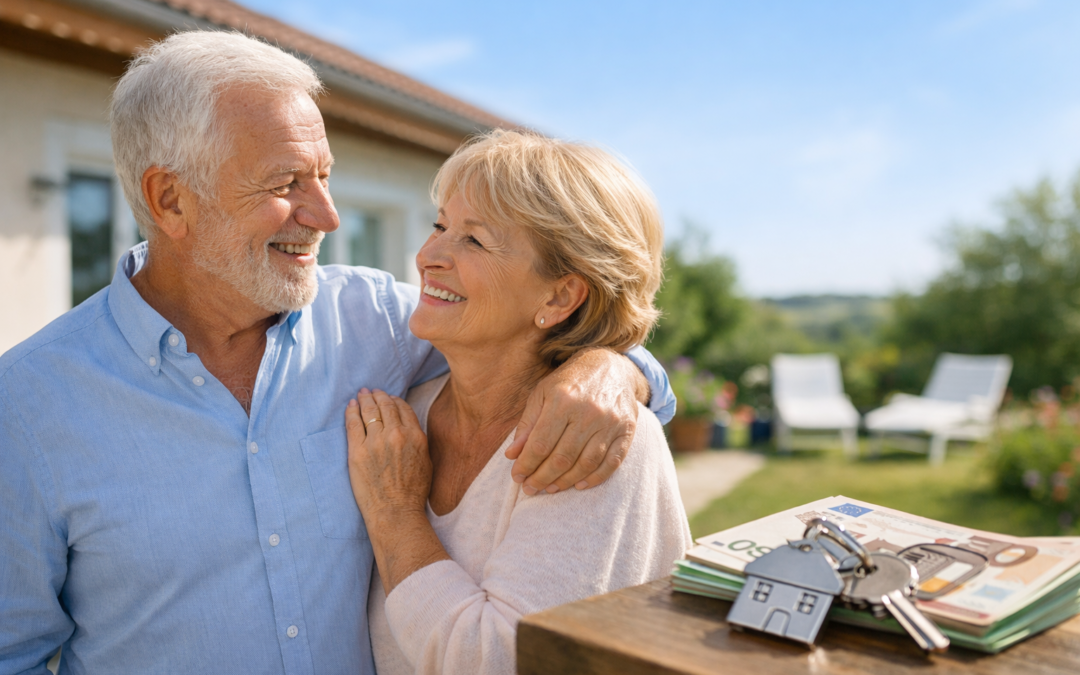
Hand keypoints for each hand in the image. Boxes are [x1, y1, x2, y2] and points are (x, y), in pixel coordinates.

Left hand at [345, 388, 430, 522]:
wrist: (396, 512)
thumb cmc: (413, 493)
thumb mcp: (426, 462)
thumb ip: (419, 441)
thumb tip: (409, 428)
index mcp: (415, 436)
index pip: (403, 408)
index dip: (394, 400)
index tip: (389, 398)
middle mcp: (396, 435)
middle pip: (385, 406)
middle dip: (378, 395)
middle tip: (372, 391)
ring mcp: (375, 443)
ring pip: (369, 412)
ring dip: (364, 400)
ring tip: (361, 394)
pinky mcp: (357, 452)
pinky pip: (353, 424)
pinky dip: (351, 412)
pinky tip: (350, 406)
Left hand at [504, 348, 645, 494]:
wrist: (610, 366)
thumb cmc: (570, 382)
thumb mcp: (542, 394)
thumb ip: (527, 424)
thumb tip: (512, 455)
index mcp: (562, 400)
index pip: (540, 444)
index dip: (526, 465)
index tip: (517, 477)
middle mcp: (588, 412)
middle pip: (562, 458)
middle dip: (542, 478)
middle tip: (530, 488)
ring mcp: (610, 423)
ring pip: (586, 464)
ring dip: (566, 482)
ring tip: (550, 488)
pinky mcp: (627, 431)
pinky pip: (612, 463)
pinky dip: (595, 478)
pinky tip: (579, 485)